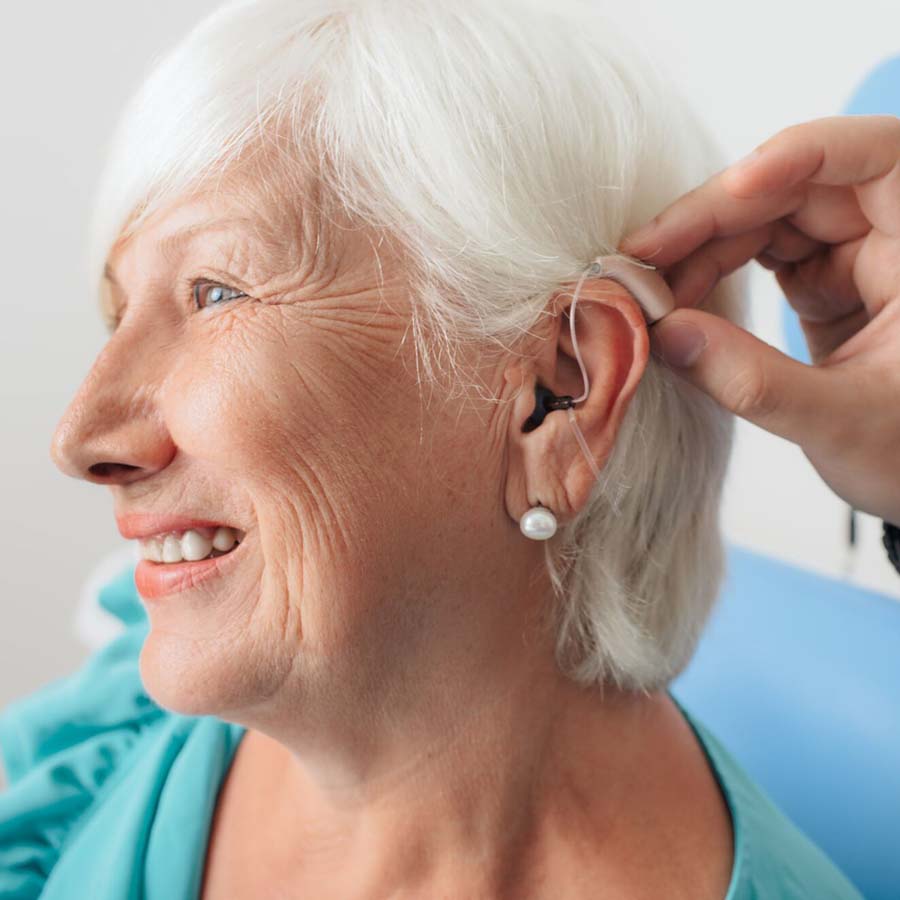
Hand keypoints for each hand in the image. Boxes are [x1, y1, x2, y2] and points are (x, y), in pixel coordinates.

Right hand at [618, 114, 899, 523]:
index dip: (798, 158)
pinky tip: (674, 301)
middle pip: (796, 188)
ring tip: (647, 292)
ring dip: (700, 248)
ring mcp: (856, 254)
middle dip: (714, 218)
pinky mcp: (825, 281)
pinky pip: (759, 256)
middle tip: (642, 259)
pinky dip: (710, 274)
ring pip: (767, 220)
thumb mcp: (840, 422)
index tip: (730, 193)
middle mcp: (893, 234)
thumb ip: (752, 380)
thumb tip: (662, 335)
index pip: (876, 157)